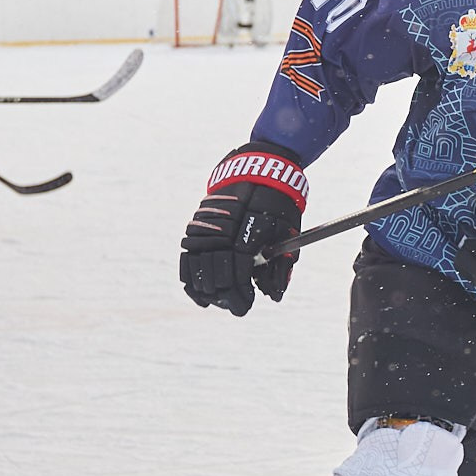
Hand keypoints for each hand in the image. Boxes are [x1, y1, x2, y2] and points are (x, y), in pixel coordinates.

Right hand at [180, 145, 308, 315]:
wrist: (259, 169)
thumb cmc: (278, 203)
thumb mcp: (288, 234)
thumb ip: (280, 266)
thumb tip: (275, 295)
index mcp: (246, 239)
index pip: (238, 279)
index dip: (241, 297)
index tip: (246, 305)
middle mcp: (221, 236)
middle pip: (217, 279)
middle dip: (226, 297)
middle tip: (237, 305)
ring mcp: (205, 231)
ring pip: (198, 271)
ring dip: (208, 290)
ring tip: (218, 300)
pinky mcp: (196, 227)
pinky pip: (187, 258)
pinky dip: (191, 277)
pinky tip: (199, 290)